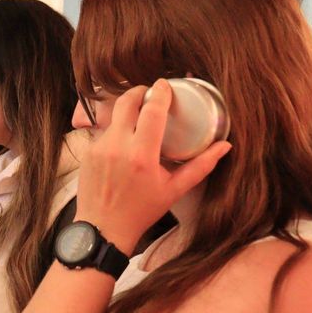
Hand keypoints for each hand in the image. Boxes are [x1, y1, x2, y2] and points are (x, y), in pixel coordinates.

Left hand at [75, 80, 231, 252]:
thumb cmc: (141, 211)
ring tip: (139, 114)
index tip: (165, 84)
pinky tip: (125, 137)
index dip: (159, 93)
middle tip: (150, 93)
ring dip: (126, 112)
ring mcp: (98, 148)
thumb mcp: (174, 190)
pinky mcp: (87, 152)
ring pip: (113, 116)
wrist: (103, 228)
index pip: (151, 111)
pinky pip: (103, 131)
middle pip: (125, 102)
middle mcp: (117, 146)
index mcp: (141, 155)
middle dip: (138, 92)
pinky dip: (116, 130)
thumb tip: (224, 146)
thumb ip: (200, 166)